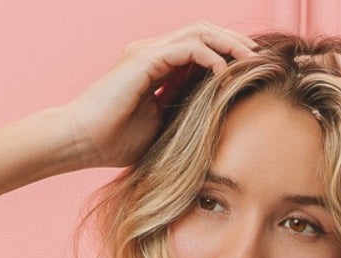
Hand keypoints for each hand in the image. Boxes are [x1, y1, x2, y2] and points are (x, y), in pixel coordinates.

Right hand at [59, 21, 259, 169]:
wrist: (82, 142)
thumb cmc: (115, 142)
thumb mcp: (163, 128)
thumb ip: (185, 114)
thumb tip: (217, 120)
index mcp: (157, 66)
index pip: (199, 47)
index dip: (227, 54)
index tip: (249, 72)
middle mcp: (153, 52)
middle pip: (203, 32)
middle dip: (234, 43)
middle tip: (258, 60)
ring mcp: (147, 52)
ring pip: (198, 33)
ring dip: (228, 44)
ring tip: (248, 62)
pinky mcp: (143, 59)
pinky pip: (186, 48)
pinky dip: (209, 56)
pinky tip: (223, 74)